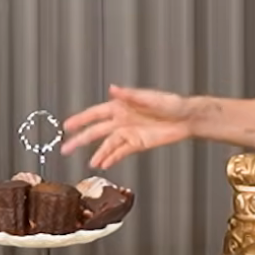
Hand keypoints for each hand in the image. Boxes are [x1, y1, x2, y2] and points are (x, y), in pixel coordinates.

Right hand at [59, 85, 200, 168]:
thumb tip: (113, 89)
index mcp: (121, 106)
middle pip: (96, 131)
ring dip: (98, 154)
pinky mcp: (137, 143)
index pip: (95, 114)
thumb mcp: (150, 99)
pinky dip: (112, 158)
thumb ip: (130, 96)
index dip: (80, 119)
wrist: (188, 118)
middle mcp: (122, 120)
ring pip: (107, 145)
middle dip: (80, 140)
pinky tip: (104, 164)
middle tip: (66, 148)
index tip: (67, 125)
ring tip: (90, 164)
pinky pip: (121, 152)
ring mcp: (129, 132)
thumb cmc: (172, 104)